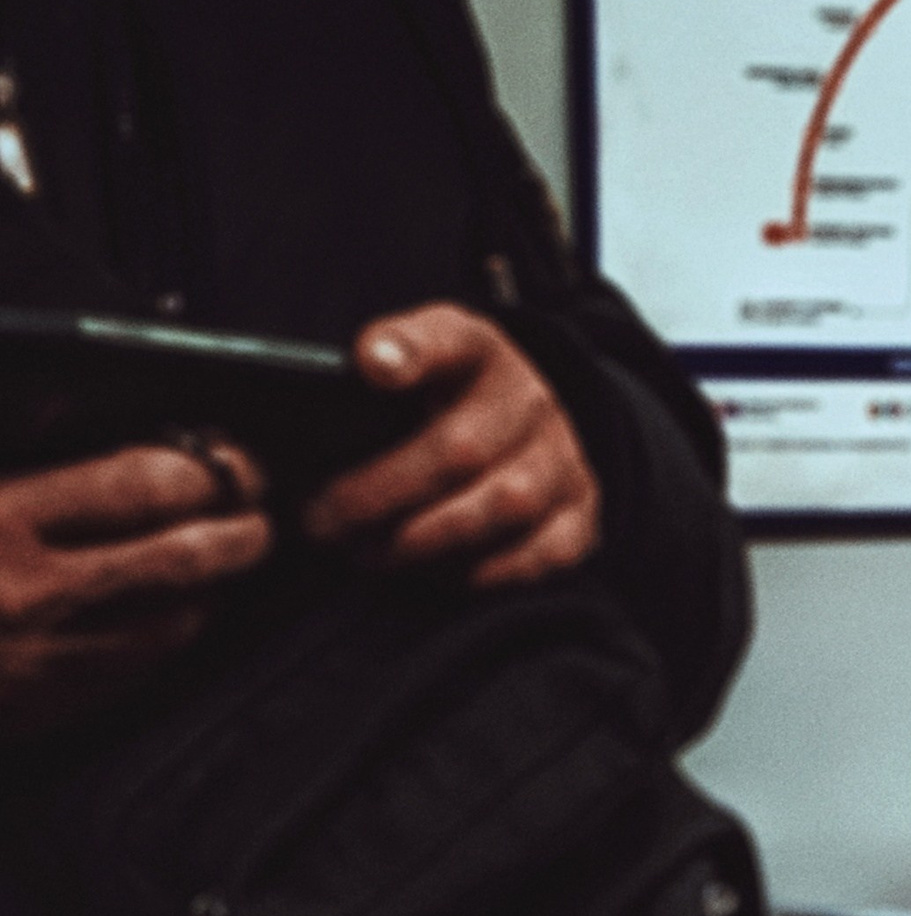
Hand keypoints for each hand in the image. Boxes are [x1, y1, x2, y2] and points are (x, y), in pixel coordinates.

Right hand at [0, 442, 272, 734]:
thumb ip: (17, 438)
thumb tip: (83, 398)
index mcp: (2, 519)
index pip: (138, 483)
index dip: (205, 465)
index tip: (232, 455)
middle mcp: (35, 593)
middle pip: (183, 556)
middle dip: (240, 529)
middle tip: (261, 510)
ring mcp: (47, 659)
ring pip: (176, 622)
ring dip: (217, 587)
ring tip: (231, 556)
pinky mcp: (48, 708)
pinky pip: (139, 671)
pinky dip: (170, 635)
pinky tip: (180, 610)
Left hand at [305, 303, 600, 585]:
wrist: (520, 435)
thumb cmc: (440, 410)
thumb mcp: (405, 370)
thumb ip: (367, 376)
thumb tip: (324, 404)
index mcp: (476, 349)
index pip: (446, 339)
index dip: (410, 350)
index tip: (371, 365)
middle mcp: (529, 400)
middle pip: (459, 449)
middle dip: (381, 496)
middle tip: (325, 524)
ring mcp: (562, 459)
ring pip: (502, 507)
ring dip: (425, 541)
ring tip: (370, 556)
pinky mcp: (581, 513)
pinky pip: (540, 555)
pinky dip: (482, 573)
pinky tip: (434, 576)